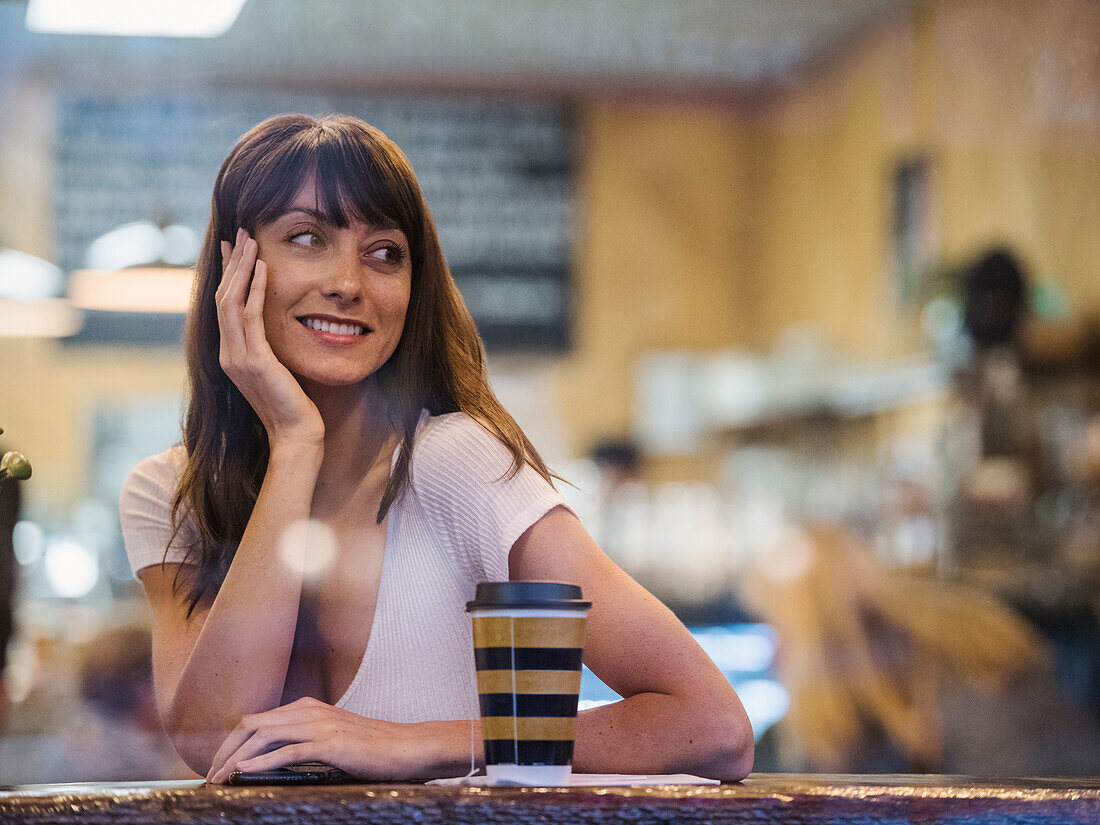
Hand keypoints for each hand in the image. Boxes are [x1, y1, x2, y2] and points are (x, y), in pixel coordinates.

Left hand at [206, 697, 416, 782]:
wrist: (405, 746)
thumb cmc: (373, 747)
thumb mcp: (333, 737)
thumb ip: (306, 739)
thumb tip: (275, 758)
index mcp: (309, 707)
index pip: (258, 719)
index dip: (233, 740)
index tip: (220, 763)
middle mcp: (310, 710)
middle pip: (252, 724)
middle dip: (226, 749)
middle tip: (212, 774)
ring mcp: (319, 725)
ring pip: (263, 735)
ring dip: (237, 758)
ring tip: (222, 779)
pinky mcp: (329, 743)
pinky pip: (287, 751)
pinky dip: (261, 762)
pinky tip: (246, 773)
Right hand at [217, 229, 323, 447]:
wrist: (297, 435)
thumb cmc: (294, 405)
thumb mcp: (276, 370)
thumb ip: (268, 348)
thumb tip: (274, 327)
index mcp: (230, 355)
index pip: (223, 306)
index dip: (227, 274)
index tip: (233, 248)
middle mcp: (227, 354)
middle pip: (222, 297)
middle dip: (232, 263)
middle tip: (240, 233)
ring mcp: (237, 358)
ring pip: (231, 301)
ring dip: (242, 268)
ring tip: (251, 241)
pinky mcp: (255, 361)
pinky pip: (250, 316)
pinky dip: (255, 288)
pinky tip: (264, 268)